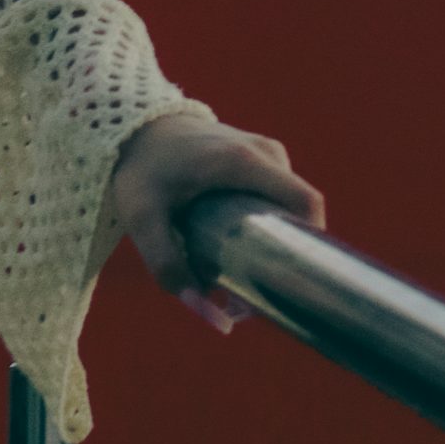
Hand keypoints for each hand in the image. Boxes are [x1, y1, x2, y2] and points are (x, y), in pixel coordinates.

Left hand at [108, 110, 326, 332]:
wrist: (134, 128)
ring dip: (275, 240)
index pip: (306, 202)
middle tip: (253, 291)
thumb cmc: (139, 170)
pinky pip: (279, 194)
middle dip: (285, 254)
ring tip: (239, 273)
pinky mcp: (260, 155)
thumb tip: (211, 315)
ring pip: (288, 206)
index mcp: (243, 161)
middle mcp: (263, 151)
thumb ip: (167, 266)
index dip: (310, 244)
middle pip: (299, 212)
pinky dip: (268, 222)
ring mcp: (265, 150)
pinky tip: (239, 247)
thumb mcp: (142, 219)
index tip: (287, 280)